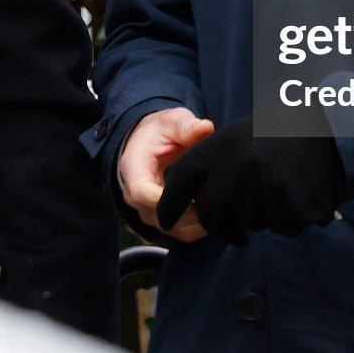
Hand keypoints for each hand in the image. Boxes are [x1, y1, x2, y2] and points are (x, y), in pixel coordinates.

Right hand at [117, 107, 214, 241]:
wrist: (149, 142)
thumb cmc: (159, 131)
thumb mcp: (171, 121)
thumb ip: (186, 126)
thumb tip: (206, 127)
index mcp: (133, 170)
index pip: (144, 194)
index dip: (171, 200)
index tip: (199, 193)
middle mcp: (135, 197)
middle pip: (162, 218)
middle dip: (193, 214)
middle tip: (220, 200)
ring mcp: (148, 211)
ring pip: (174, 230)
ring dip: (199, 223)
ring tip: (221, 205)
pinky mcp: (162, 219)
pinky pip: (181, 232)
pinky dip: (200, 226)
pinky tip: (215, 209)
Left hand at [155, 106, 344, 244]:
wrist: (330, 127)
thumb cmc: (281, 132)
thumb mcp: (235, 137)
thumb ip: (209, 166)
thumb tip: (186, 193)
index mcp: (214, 151)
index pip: (176, 185)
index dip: (169, 207)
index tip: (165, 222)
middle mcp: (230, 175)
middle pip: (212, 218)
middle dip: (224, 227)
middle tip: (237, 231)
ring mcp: (259, 194)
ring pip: (252, 224)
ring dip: (265, 215)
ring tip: (283, 185)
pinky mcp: (289, 210)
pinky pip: (283, 227)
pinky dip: (292, 216)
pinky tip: (302, 192)